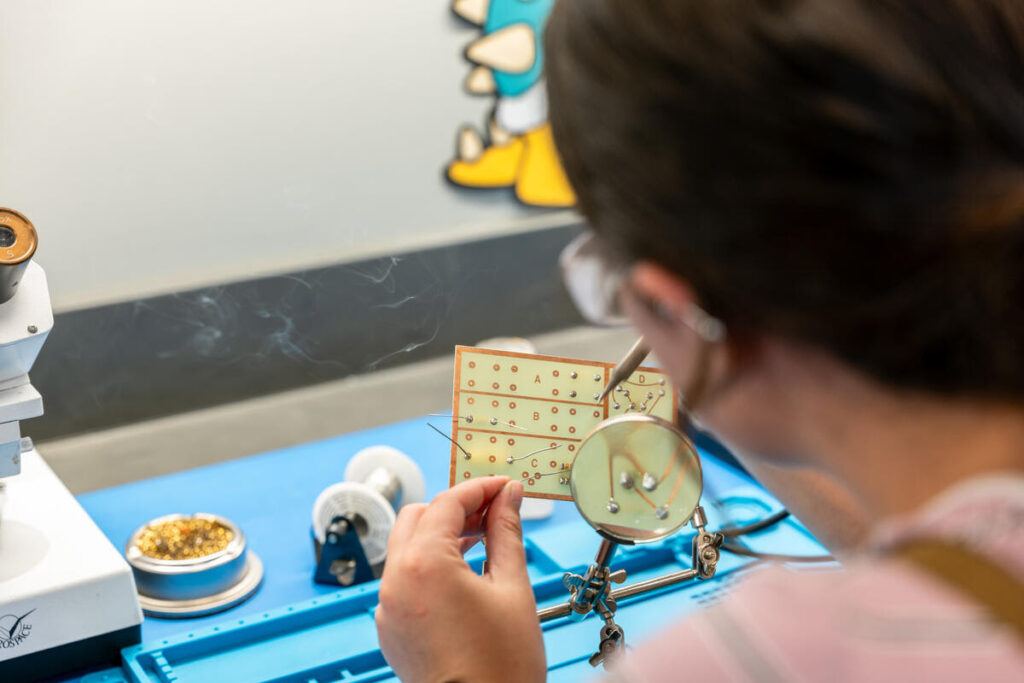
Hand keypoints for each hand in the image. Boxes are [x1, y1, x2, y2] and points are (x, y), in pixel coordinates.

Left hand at [375, 477, 545, 681]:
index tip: (504, 488)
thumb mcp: (512, 587)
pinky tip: (462, 574)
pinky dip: (428, 566)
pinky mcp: (390, 627)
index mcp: (423, 565)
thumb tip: (509, 497)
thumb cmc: (500, 667)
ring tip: (482, 540)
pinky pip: (403, 579)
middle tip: (493, 512)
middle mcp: (395, 582)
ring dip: (440, 535)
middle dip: (456, 509)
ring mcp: (388, 607)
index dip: (480, 489)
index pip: (448, 503)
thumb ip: (507, 532)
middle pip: (419, 517)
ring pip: (407, 546)